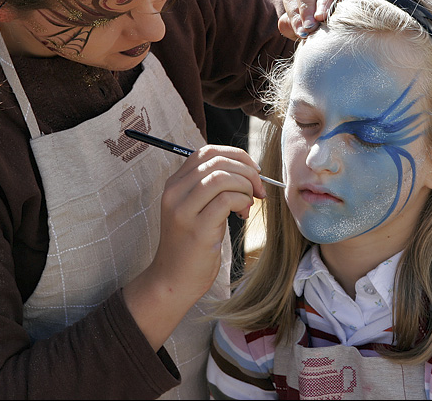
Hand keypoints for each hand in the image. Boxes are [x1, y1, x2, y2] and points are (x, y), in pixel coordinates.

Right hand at [123, 145, 261, 349]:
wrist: (173, 280)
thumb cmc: (191, 244)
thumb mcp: (195, 209)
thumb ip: (211, 188)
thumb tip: (246, 169)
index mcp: (174, 184)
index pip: (206, 152)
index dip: (235, 156)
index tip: (252, 171)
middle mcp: (175, 192)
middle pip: (216, 161)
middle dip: (246, 170)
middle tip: (258, 189)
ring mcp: (183, 210)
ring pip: (222, 177)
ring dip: (245, 187)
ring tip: (247, 205)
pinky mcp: (197, 229)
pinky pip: (226, 199)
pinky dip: (242, 201)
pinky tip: (242, 214)